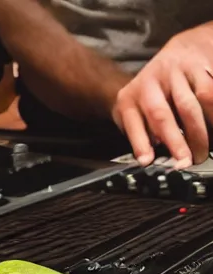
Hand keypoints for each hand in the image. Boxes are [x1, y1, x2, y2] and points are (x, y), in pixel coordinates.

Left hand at [112, 24, 212, 167]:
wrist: (183, 50)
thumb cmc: (159, 88)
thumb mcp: (139, 107)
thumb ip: (143, 129)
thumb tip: (152, 157)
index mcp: (130, 97)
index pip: (132, 122)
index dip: (139, 143)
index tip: (147, 161)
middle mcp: (150, 83)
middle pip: (161, 114)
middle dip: (175, 141)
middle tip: (186, 161)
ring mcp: (176, 73)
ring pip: (192, 104)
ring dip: (201, 131)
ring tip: (205, 150)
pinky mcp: (200, 67)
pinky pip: (211, 91)